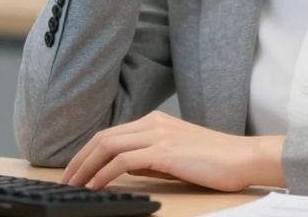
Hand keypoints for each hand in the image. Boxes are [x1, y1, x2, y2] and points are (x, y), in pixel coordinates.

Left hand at [61, 111, 284, 191]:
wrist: (243, 157)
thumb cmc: (215, 161)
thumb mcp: (176, 155)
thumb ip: (150, 157)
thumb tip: (124, 169)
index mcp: (155, 121)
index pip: (111, 134)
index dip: (87, 152)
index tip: (75, 170)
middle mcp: (153, 123)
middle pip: (103, 137)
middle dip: (79, 160)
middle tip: (65, 180)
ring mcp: (158, 134)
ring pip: (108, 146)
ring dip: (86, 167)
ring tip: (74, 185)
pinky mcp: (164, 150)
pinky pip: (123, 161)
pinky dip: (104, 173)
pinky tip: (95, 186)